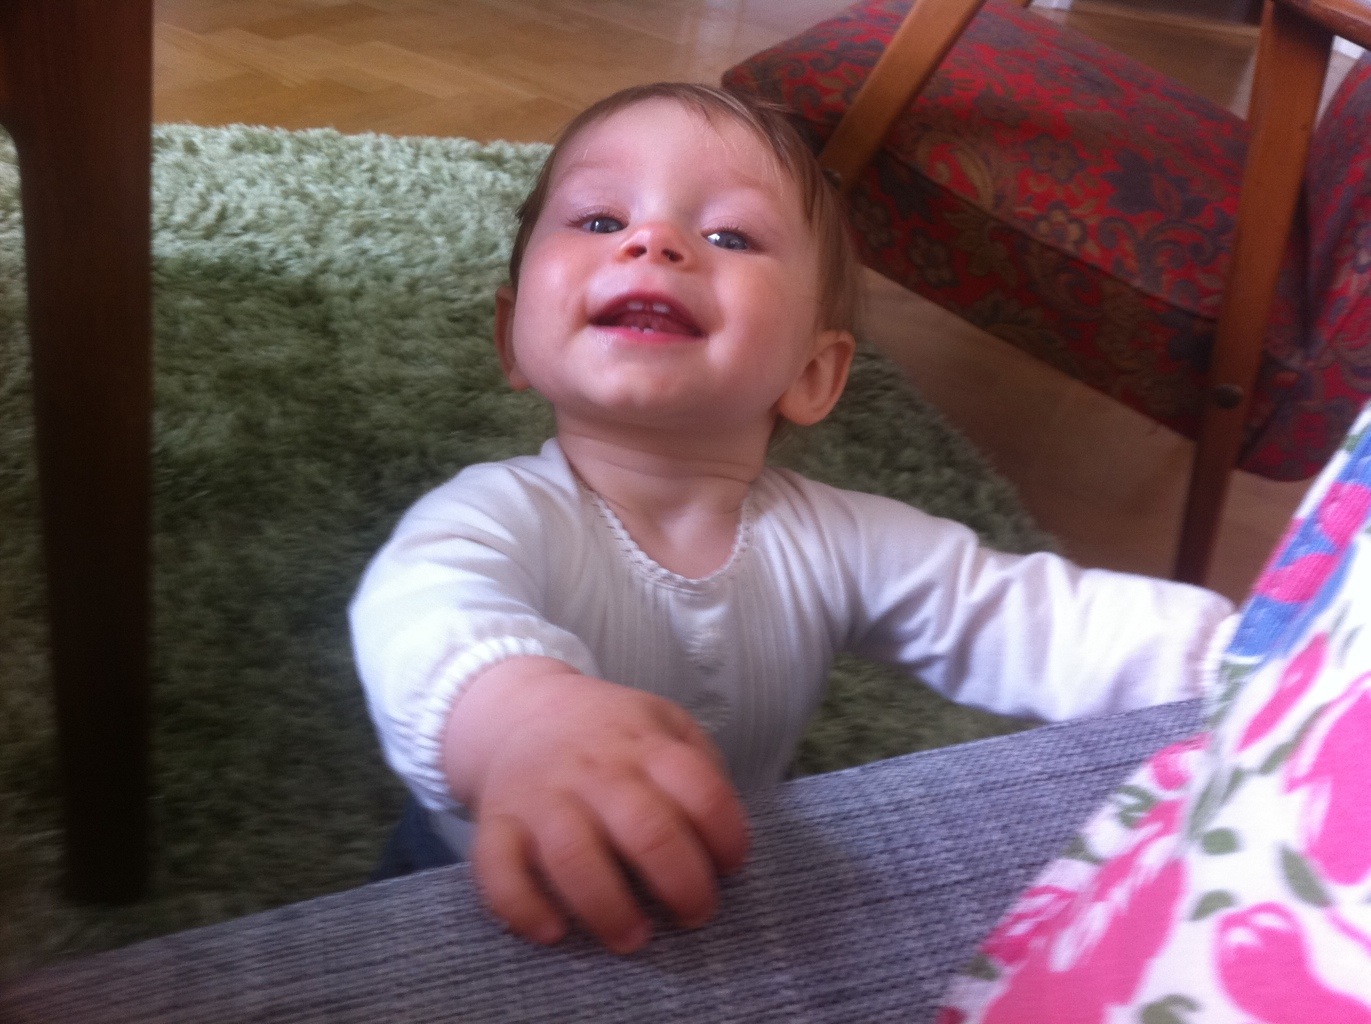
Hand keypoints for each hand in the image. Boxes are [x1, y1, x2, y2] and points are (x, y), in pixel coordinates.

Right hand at [443, 657, 749, 953]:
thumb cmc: (608, 733)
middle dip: (681, 883)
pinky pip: (499, 871)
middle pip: (646, 829)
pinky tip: (554, 932)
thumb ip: (701, 767)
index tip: (731, 866)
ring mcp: (542, 798)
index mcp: (645, 745)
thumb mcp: (664, 723)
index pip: (700, 790)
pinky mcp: (497, 825)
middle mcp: (595, 771)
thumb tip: (727, 838)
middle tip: (695, 914)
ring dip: (608, 907)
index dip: (727, 836)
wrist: (519, 708)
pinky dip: (524, 908)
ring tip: (632, 937)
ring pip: (574, 856)